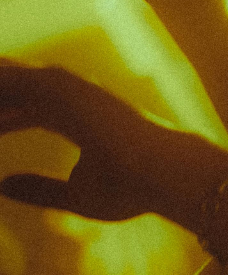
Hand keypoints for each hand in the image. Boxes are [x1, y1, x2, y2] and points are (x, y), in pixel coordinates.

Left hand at [0, 59, 227, 227]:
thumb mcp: (76, 196)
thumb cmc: (133, 190)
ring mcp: (71, 88)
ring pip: (13, 80)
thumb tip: (2, 185)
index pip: (32, 111)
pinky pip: (12, 78)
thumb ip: (40, 190)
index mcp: (82, 119)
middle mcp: (76, 98)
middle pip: (20, 91)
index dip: (6, 119)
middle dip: (0, 101)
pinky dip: (0, 85)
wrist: (164, 174)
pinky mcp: (65, 85)